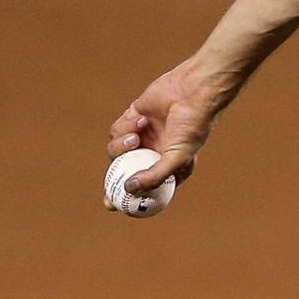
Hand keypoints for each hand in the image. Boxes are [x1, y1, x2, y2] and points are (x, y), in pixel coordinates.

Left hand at [105, 59, 218, 199]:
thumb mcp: (176, 157)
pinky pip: (118, 129)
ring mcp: (142, 135)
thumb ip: (154, 175)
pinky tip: (141, 119)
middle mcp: (152, 152)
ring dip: (121, 145)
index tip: (113, 206)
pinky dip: (125, 127)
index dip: (127, 196)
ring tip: (135, 137)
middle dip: (113, 180)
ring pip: (117, 149)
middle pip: (124, 170)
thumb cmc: (192, 126)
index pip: (144, 185)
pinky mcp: (133, 118)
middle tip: (106, 190)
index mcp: (167, 165)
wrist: (192, 92)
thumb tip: (129, 189)